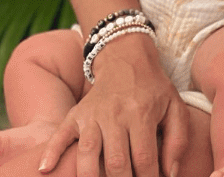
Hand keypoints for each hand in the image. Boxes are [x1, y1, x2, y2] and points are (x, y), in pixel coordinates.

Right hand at [39, 34, 187, 176]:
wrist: (128, 59)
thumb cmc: (154, 89)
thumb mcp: (175, 107)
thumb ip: (178, 140)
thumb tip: (170, 174)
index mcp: (142, 114)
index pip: (144, 158)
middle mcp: (115, 115)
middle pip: (115, 162)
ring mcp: (92, 115)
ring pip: (87, 154)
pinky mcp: (75, 115)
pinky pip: (59, 135)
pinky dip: (51, 153)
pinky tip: (45, 170)